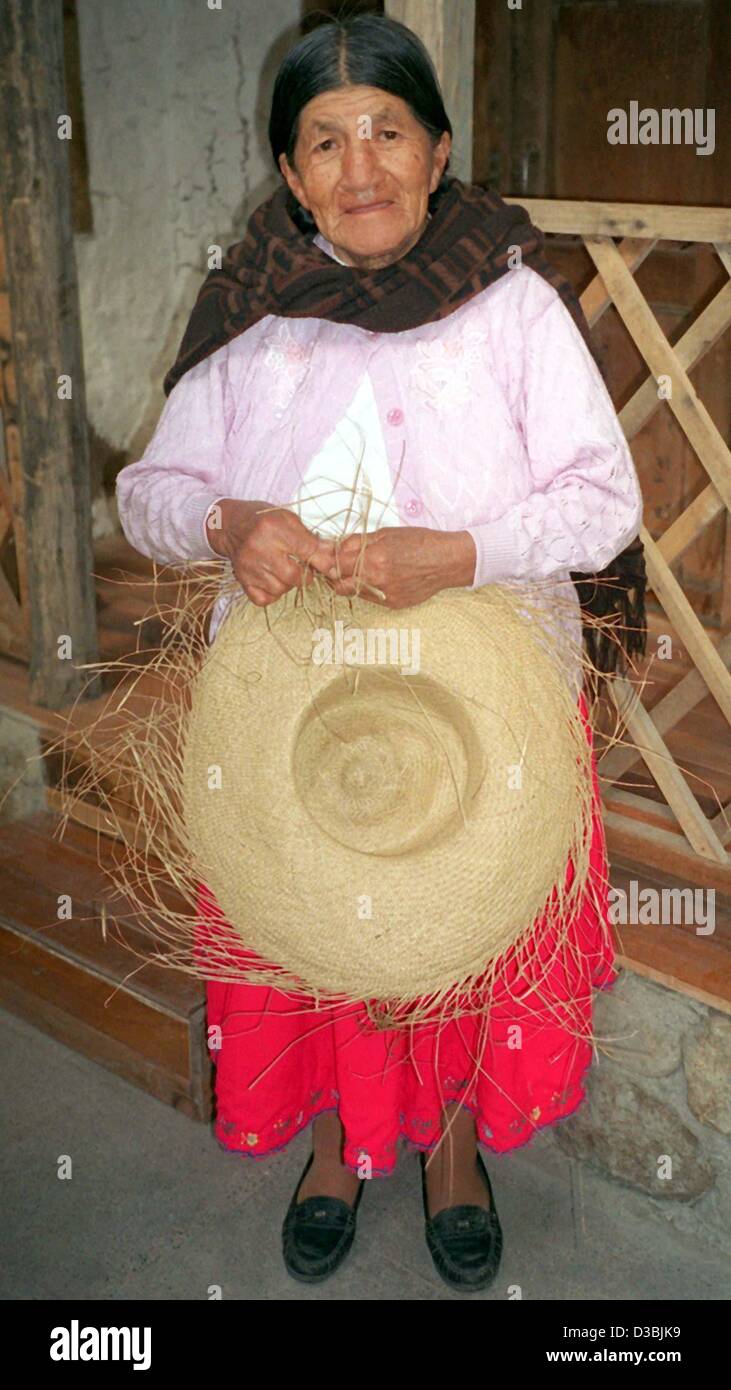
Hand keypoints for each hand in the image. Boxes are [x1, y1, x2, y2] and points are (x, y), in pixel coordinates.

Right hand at [206, 499, 336, 606]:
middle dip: (304, 575)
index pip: (307, 551)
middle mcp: (259, 548)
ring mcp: (248, 567)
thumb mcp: (288, 519)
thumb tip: (333, 554)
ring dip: (288, 583)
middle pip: (294, 576)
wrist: (230, 525)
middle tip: (302, 566)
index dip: (324, 562)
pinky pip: (264, 599)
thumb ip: (310, 537)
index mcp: (274, 528)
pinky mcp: (242, 580)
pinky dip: (272, 593)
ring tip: (284, 570)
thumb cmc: (263, 520)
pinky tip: (272, 580)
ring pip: (280, 589)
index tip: (332, 569)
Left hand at [322, 527, 476, 608]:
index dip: (327, 560)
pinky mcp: (393, 604)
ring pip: (353, 593)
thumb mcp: (386, 533)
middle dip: (333, 575)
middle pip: (339, 584)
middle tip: (333, 566)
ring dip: (348, 582)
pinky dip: (366, 588)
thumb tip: (336, 546)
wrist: (448, 561)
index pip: (336, 565)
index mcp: (374, 559)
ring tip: (354, 570)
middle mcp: (377, 580)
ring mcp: (385, 596)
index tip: (324, 556)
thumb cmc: (420, 542)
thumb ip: (358, 541)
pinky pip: (370, 598)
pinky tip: (375, 577)